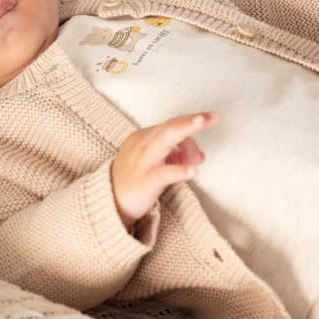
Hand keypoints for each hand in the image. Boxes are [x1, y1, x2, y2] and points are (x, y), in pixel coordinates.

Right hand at [111, 112, 218, 228]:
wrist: (109, 201)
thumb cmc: (133, 180)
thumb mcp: (155, 162)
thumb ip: (177, 156)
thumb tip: (200, 155)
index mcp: (143, 137)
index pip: (170, 126)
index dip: (190, 123)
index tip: (209, 119)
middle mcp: (142, 145)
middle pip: (168, 127)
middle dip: (190, 120)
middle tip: (210, 116)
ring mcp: (143, 162)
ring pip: (164, 141)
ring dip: (184, 131)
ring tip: (201, 123)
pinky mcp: (145, 181)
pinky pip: (163, 174)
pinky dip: (178, 171)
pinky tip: (192, 171)